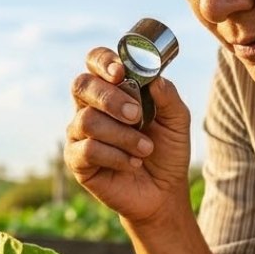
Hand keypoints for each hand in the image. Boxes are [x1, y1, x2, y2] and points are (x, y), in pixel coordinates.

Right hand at [65, 47, 191, 223]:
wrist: (163, 192)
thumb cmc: (167, 152)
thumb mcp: (177, 121)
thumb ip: (168, 97)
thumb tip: (154, 78)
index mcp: (112, 90)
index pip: (95, 62)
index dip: (103, 61)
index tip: (120, 72)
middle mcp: (90, 107)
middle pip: (82, 85)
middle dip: (110, 98)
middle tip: (136, 115)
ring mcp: (80, 133)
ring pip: (88, 120)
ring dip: (122, 135)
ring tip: (145, 149)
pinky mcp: (77, 160)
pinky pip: (88, 149)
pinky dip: (116, 156)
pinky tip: (132, 163)